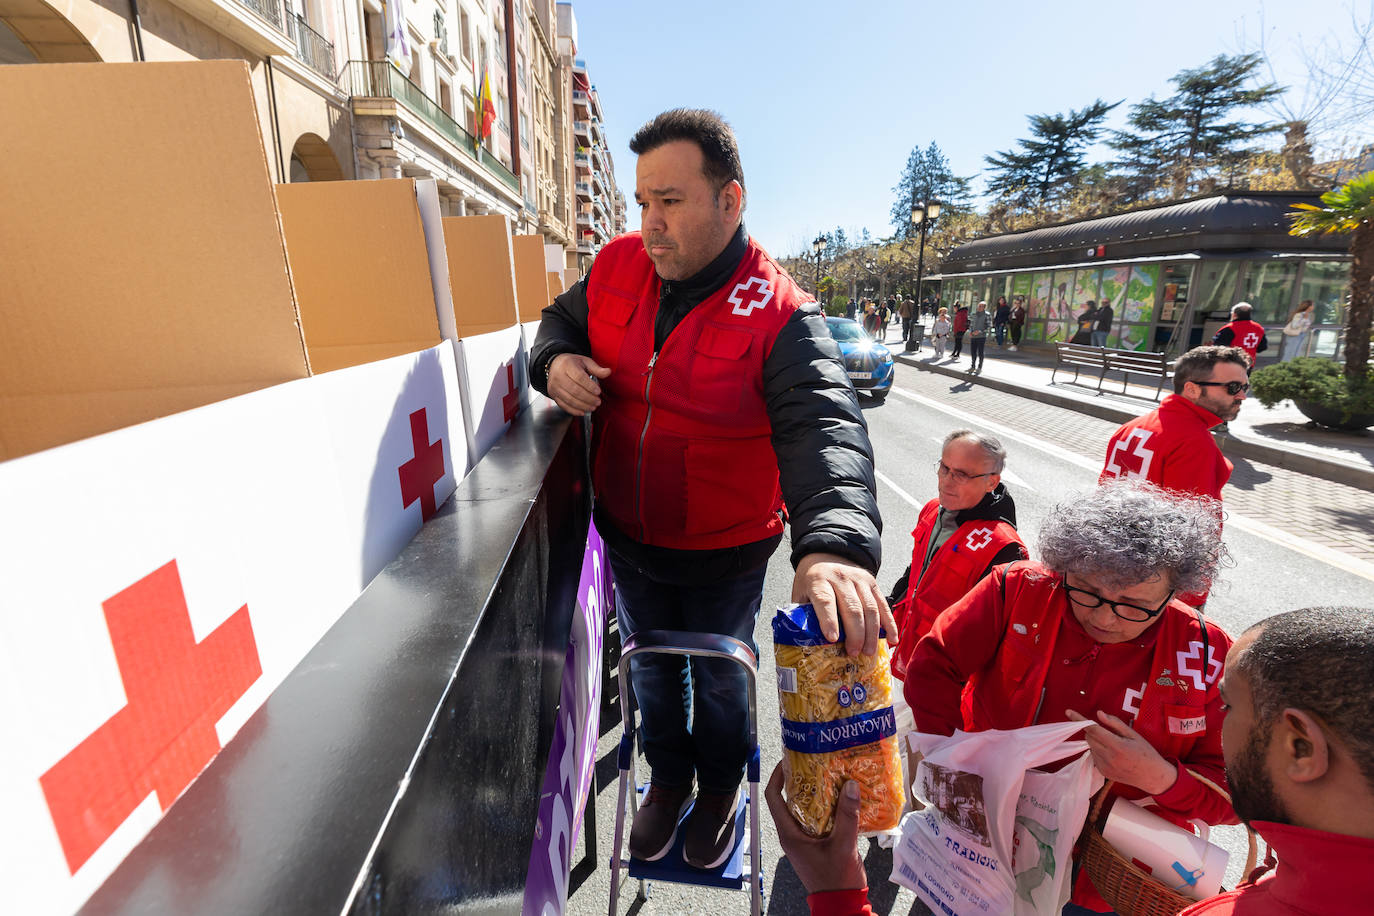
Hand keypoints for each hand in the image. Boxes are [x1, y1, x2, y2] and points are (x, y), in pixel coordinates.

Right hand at [546, 353, 610, 415]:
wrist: (555, 365)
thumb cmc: (571, 364)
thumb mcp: (584, 362)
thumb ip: (596, 369)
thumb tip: (608, 372)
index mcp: (567, 365)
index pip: (579, 377)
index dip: (590, 386)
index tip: (598, 391)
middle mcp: (558, 376)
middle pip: (574, 390)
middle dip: (588, 398)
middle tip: (598, 402)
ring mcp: (554, 386)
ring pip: (569, 399)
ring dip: (583, 405)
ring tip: (593, 407)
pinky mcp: (553, 395)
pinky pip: (563, 405)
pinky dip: (574, 410)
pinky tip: (583, 411)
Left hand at [765, 763, 866, 894]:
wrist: (841, 905)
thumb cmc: (837, 880)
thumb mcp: (844, 846)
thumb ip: (847, 816)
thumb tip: (850, 785)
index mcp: (789, 834)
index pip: (773, 798)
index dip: (778, 776)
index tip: (790, 761)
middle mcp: (792, 835)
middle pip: (789, 800)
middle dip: (802, 781)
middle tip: (817, 764)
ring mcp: (803, 840)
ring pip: (804, 809)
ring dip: (816, 794)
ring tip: (831, 777)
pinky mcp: (815, 845)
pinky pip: (816, 820)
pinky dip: (826, 808)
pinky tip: (842, 800)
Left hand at [791, 553, 895, 656]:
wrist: (825, 558)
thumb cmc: (812, 582)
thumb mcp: (801, 595)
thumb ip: (804, 616)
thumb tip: (810, 644)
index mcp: (819, 580)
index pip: (826, 601)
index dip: (829, 621)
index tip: (832, 639)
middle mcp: (841, 577)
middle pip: (852, 608)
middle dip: (855, 634)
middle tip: (854, 652)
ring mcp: (859, 579)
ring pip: (870, 608)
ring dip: (871, 633)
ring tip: (868, 651)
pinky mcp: (872, 583)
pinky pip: (883, 605)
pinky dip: (889, 624)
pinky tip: (891, 639)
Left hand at [1066, 709, 1178, 794]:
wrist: (1153, 777)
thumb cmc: (1146, 753)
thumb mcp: (1134, 735)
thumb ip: (1115, 724)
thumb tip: (1099, 714)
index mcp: (1117, 746)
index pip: (1093, 730)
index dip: (1079, 720)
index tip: (1068, 712)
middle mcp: (1108, 757)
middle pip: (1089, 738)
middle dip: (1094, 731)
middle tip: (1110, 733)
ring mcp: (1104, 767)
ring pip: (1091, 747)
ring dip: (1097, 742)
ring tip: (1115, 747)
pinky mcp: (1103, 772)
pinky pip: (1094, 756)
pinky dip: (1099, 752)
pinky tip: (1114, 756)